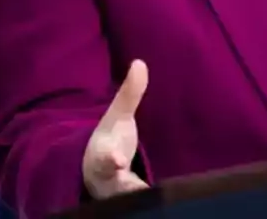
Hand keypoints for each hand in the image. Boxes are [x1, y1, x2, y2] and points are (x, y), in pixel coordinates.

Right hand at [83, 60, 150, 199]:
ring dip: (140, 199)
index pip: (105, 157)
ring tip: (153, 198)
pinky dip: (152, 205)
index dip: (111, 159)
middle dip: (127, 188)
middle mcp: (109, 178)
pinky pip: (143, 206)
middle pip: (117, 186)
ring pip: (130, 199)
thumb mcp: (117, 117)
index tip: (118, 159)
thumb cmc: (109, 140)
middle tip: (140, 191)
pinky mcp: (132, 201)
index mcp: (102, 154)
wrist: (95, 171)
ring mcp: (120, 193)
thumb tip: (140, 63)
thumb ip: (129, 94)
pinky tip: (172, 205)